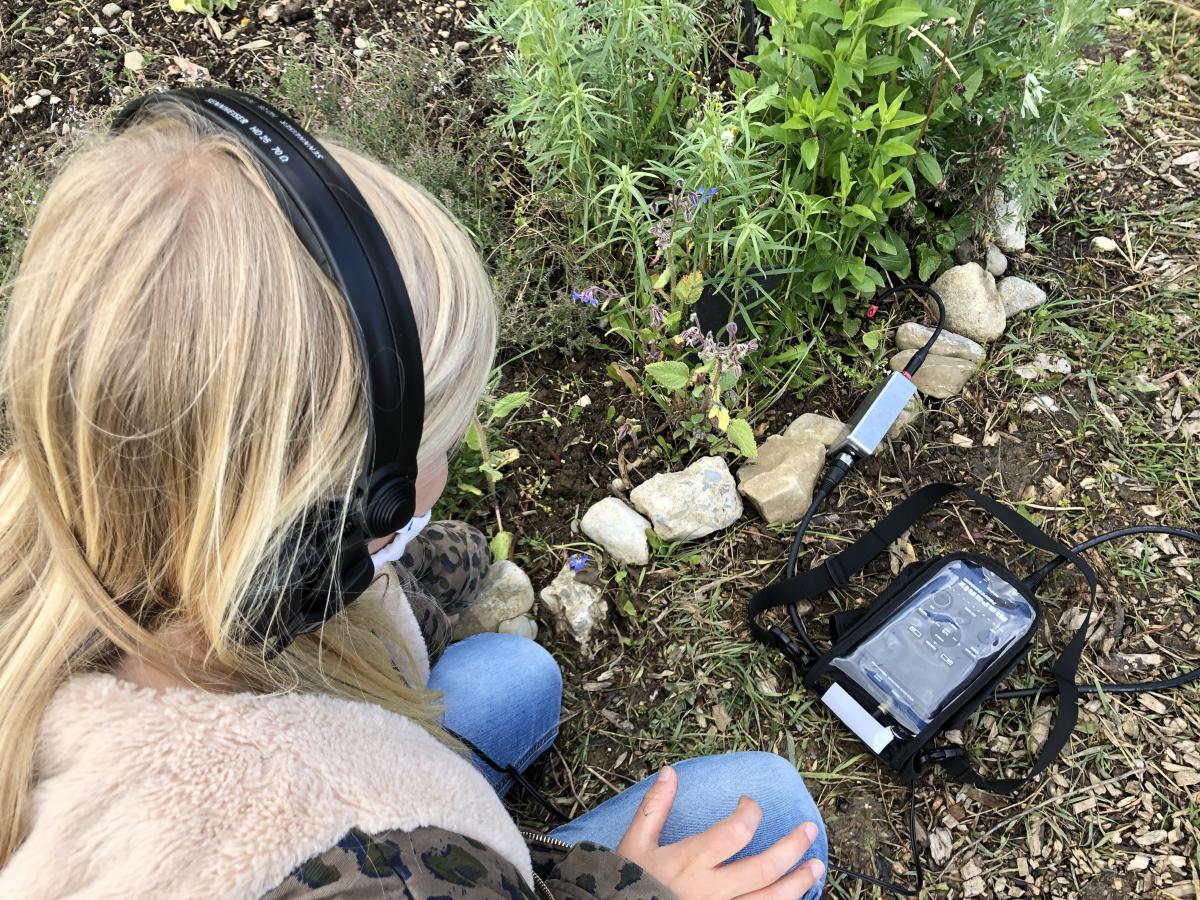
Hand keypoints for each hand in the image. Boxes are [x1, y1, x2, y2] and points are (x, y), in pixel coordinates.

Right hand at [616, 765, 824, 899]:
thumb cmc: (625, 885)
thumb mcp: (635, 844)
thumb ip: (654, 808)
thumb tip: (670, 773)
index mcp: (691, 862)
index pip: (736, 831)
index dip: (751, 812)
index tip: (750, 804)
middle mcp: (712, 891)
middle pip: (765, 868)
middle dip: (793, 847)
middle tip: (809, 830)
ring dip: (798, 883)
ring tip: (816, 867)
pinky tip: (794, 899)